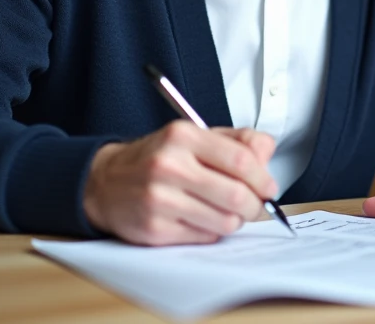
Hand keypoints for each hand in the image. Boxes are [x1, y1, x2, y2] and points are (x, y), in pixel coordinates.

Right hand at [83, 121, 276, 245]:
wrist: (105, 182)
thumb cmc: (158, 158)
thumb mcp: (194, 136)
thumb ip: (236, 140)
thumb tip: (266, 154)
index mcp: (183, 136)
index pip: (240, 160)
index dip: (262, 178)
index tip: (269, 187)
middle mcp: (169, 166)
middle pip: (235, 194)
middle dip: (255, 205)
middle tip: (256, 206)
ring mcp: (159, 199)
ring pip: (223, 221)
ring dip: (234, 220)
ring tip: (226, 212)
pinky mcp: (154, 229)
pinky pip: (204, 237)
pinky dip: (212, 232)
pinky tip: (202, 219)